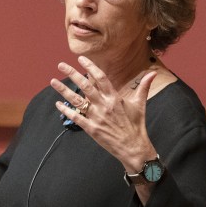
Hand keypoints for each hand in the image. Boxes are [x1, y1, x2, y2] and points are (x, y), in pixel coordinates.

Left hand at [51, 56, 157, 171]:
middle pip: (85, 86)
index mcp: (115, 97)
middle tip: (61, 65)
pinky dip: (66, 110)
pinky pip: (76, 117)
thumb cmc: (136, 125)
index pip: (100, 78)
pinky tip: (58, 104)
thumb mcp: (140, 104)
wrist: (134, 147)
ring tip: (53, 82)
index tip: (80, 59)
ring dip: (64, 90)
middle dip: (71, 73)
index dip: (90, 67)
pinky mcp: (91, 129)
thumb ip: (143, 86)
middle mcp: (104, 105)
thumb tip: (153, 73)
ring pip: (77, 100)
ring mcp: (97, 117)